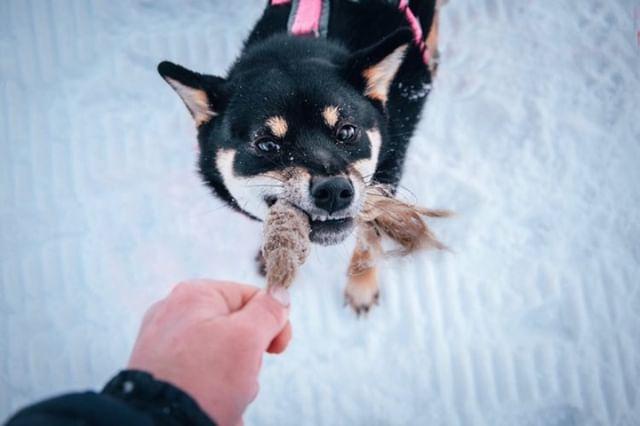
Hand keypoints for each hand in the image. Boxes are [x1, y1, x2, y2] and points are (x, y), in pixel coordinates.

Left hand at [128, 280, 290, 425]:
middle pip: (237, 329)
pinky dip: (213, 392)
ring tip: (224, 399)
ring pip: (221, 356)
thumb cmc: (203, 380)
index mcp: (194, 295)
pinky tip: (211, 405)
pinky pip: (201, 375)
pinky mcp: (161, 371)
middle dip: (249, 358)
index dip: (272, 322)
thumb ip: (267, 311)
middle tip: (242, 378)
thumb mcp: (246, 339)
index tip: (277, 350)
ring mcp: (164, 344)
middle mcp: (174, 314)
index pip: (252, 297)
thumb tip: (280, 293)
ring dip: (234, 381)